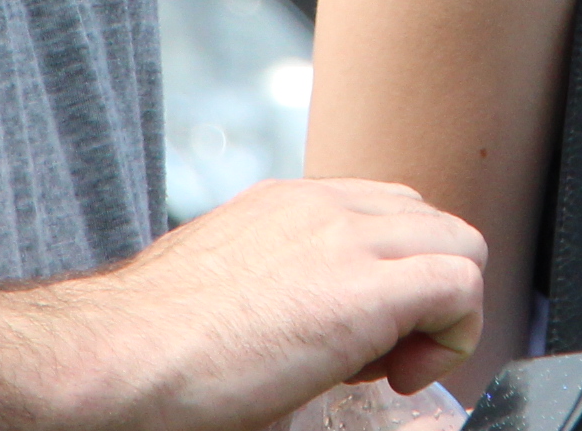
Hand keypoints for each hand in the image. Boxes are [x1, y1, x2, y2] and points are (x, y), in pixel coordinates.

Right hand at [48, 179, 485, 430]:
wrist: (118, 357)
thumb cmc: (153, 347)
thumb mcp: (227, 289)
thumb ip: (276, 283)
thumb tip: (295, 324)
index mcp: (288, 205)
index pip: (391, 211)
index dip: (394, 276)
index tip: (359, 339)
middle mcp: (324, 206)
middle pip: (436, 225)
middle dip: (425, 291)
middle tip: (376, 359)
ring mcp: (346, 237)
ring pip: (463, 246)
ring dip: (442, 311)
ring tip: (384, 367)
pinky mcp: (365, 288)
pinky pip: (462, 286)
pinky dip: (452, 335)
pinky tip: (397, 377)